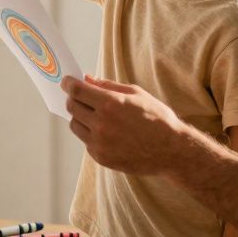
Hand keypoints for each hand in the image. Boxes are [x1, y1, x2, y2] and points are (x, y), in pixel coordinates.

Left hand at [61, 75, 188, 175]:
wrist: (171, 150)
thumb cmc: (156, 118)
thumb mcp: (136, 93)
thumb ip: (108, 86)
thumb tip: (87, 79)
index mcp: (111, 104)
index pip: (76, 91)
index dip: (68, 84)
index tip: (66, 81)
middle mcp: (102, 124)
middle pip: (71, 107)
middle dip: (73, 99)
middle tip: (80, 96)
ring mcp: (100, 143)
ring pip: (75, 125)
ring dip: (80, 117)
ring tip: (94, 115)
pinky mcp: (101, 157)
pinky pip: (86, 141)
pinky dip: (91, 134)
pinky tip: (106, 132)